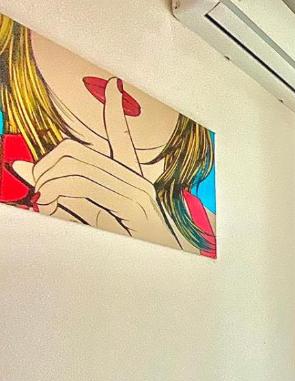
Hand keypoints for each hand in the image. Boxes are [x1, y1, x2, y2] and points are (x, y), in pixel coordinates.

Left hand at [17, 78, 187, 250]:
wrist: (157, 267)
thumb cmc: (126, 242)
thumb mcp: (88, 212)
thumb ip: (59, 187)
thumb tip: (22, 168)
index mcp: (131, 178)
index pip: (121, 135)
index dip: (116, 108)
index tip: (113, 85)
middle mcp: (135, 179)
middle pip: (76, 152)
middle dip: (45, 169)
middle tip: (38, 189)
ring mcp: (136, 191)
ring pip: (75, 169)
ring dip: (49, 186)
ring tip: (45, 203)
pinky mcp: (131, 204)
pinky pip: (82, 186)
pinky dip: (57, 195)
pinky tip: (52, 206)